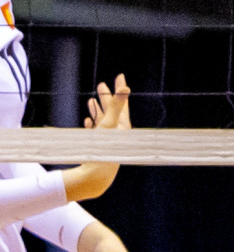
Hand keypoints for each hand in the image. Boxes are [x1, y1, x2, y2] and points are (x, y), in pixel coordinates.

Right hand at [63, 76, 132, 201]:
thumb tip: (126, 87)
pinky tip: (88, 120)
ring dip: (98, 109)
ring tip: (92, 99)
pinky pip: (95, 132)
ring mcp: (107, 140)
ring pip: (102, 120)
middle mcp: (117, 132)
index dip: (119, 89)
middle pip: (111, 110)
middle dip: (106, 97)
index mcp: (123, 126)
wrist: (96, 176)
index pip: (122, 103)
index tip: (120, 75)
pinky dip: (92, 124)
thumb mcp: (109, 124)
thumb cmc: (104, 150)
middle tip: (102, 84)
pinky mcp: (99, 148)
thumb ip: (116, 105)